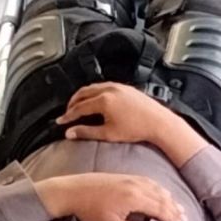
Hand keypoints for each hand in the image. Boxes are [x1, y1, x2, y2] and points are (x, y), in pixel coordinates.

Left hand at [36, 172, 185, 220]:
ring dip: (169, 198)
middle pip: (161, 198)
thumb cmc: (90, 211)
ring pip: (157, 188)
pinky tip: (161, 192)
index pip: (160, 209)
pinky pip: (149, 181)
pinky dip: (159, 188)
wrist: (73, 190)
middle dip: (174, 209)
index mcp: (135, 199)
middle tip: (184, 218)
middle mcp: (137, 186)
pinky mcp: (126, 176)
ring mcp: (132, 179)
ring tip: (178, 207)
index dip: (171, 218)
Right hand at [56, 82, 206, 166]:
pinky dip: (95, 92)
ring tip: (79, 106)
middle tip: (67, 112)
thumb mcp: (108, 134)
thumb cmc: (137, 129)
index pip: (79, 107)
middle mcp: (110, 89)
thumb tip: (70, 133)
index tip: (61, 121)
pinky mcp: (126, 87)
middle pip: (83, 93)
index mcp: (104, 100)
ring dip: (83, 96)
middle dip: (73, 102)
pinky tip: (95, 101)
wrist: (159, 123)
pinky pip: (104, 86)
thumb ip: (87, 132)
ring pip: (93, 87)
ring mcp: (118, 86)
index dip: (68, 115)